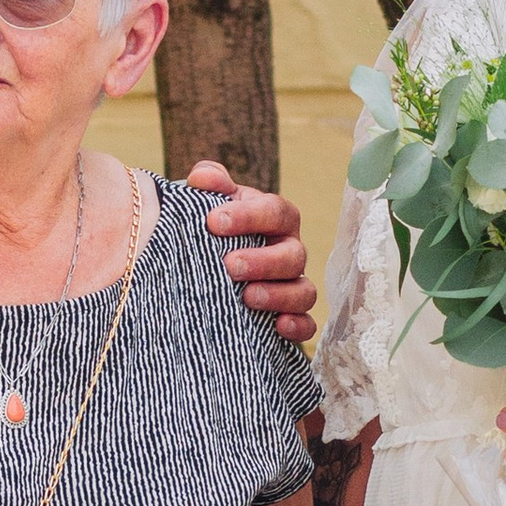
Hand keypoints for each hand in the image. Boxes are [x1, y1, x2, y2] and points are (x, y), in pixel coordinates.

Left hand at [189, 162, 315, 342]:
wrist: (199, 270)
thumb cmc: (211, 232)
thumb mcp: (208, 205)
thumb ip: (208, 185)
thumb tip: (202, 178)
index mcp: (273, 220)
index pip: (275, 211)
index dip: (249, 216)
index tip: (213, 222)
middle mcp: (288, 251)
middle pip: (293, 254)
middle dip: (264, 261)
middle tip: (229, 265)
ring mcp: (291, 286)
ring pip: (304, 291)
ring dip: (279, 295)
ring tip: (247, 297)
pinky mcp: (289, 319)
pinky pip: (307, 325)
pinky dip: (297, 326)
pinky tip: (278, 326)